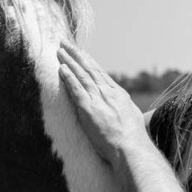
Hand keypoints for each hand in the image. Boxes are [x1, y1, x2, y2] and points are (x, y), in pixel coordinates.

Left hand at [57, 43, 149, 166]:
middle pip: (90, 69)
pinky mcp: (89, 109)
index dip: (88, 62)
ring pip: (82, 75)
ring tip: (59, 50)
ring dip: (69, 61)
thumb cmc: (132, 140)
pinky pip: (77, 89)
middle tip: (65, 43)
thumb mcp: (130, 119)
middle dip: (76, 55)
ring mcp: (99, 100)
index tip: (79, 52)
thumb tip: (115, 108)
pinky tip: (61, 68)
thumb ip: (120, 110)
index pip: (100, 73)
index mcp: (118, 94)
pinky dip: (69, 77)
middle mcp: (109, 93)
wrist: (131, 149)